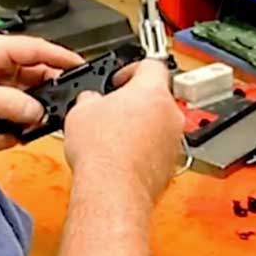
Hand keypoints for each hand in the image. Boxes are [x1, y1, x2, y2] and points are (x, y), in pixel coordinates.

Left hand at [0, 34, 84, 144]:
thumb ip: (12, 103)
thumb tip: (39, 111)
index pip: (38, 49)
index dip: (62, 57)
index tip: (82, 67)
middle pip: (37, 79)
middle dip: (39, 103)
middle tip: (45, 117)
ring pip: (27, 102)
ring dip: (22, 121)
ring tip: (10, 133)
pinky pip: (14, 116)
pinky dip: (10, 130)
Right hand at [63, 60, 183, 203]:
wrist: (113, 190)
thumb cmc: (102, 152)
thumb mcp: (81, 110)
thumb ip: (91, 98)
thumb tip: (90, 101)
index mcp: (152, 91)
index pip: (151, 65)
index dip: (131, 69)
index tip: (119, 79)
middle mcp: (170, 114)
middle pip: (157, 97)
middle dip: (135, 102)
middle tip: (112, 109)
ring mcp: (174, 141)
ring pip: (160, 124)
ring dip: (141, 127)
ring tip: (113, 137)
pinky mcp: (171, 165)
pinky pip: (159, 148)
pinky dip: (145, 149)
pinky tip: (121, 156)